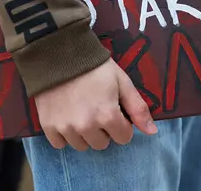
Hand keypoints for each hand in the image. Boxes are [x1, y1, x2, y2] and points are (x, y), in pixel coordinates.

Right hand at [35, 58, 157, 150]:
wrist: (59, 54)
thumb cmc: (95, 66)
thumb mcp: (122, 82)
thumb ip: (138, 108)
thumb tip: (152, 132)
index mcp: (107, 116)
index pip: (123, 138)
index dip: (122, 123)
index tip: (114, 109)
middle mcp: (86, 126)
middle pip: (102, 144)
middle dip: (103, 129)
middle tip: (96, 108)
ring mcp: (65, 127)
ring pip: (81, 145)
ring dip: (84, 133)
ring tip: (80, 111)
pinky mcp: (48, 126)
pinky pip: (59, 144)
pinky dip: (64, 134)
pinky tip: (66, 116)